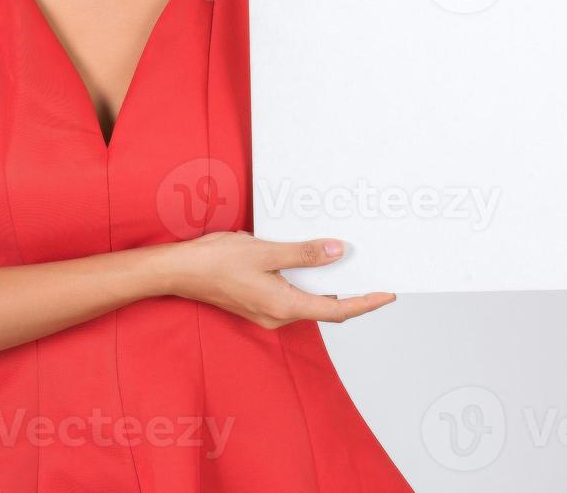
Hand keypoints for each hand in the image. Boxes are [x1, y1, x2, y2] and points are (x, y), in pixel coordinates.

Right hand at [161, 231, 396, 328]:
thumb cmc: (216, 262)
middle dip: (350, 291)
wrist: (179, 271)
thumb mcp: (266, 251)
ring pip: (307, 300)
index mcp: (284, 306)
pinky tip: (309, 261)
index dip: (365, 303)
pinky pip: (292, 294)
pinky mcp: (258, 302)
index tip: (386, 294)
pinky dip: (306, 281)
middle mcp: (278, 315)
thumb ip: (304, 254)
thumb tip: (337, 253)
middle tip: (370, 271)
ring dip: (326, 284)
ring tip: (344, 260)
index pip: (337, 310)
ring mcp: (267, 311)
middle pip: (325, 307)